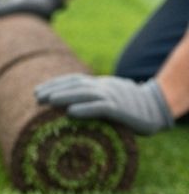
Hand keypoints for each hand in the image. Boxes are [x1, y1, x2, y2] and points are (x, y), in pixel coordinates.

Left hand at [35, 74, 173, 135]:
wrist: (157, 107)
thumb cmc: (129, 107)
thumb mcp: (107, 99)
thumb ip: (90, 101)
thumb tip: (65, 110)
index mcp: (99, 84)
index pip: (74, 81)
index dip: (55, 84)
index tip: (37, 91)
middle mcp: (104, 87)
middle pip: (76, 86)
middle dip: (55, 90)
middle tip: (36, 97)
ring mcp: (113, 97)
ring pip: (86, 94)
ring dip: (66, 96)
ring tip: (48, 101)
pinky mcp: (121, 110)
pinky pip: (102, 108)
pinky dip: (86, 109)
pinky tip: (71, 112)